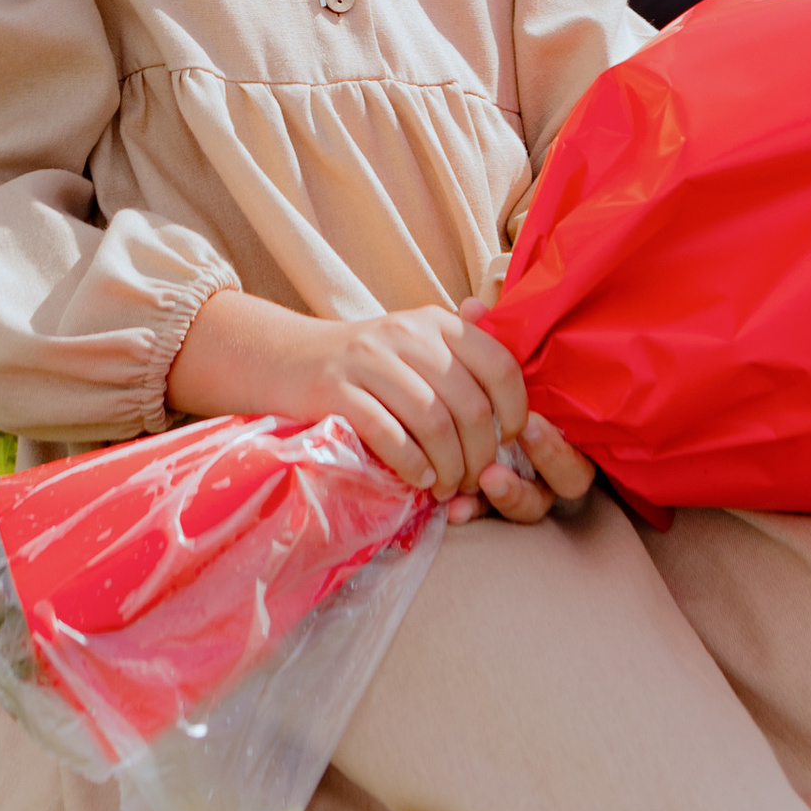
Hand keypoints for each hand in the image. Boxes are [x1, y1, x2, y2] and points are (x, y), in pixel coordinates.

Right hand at [166, 288, 594, 523]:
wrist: (287, 359)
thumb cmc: (366, 366)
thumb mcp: (417, 348)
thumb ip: (464, 362)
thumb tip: (522, 395)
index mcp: (438, 323)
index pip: (500, 365)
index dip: (514, 411)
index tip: (508, 442)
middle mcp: (408, 334)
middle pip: (469, 403)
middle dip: (480, 455)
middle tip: (473, 481)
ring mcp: (370, 360)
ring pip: (433, 421)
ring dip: (448, 466)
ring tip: (445, 487)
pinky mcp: (337, 390)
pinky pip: (388, 433)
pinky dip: (412, 465)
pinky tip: (417, 480)